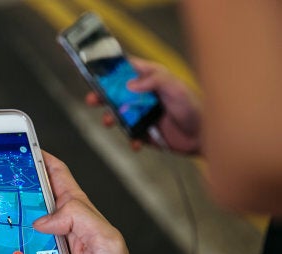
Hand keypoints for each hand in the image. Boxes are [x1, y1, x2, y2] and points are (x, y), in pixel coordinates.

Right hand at [0, 152, 154, 253]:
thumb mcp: (108, 242)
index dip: (38, 158)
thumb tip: (44, 217)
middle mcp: (57, 233)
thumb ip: (80, 218)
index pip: (55, 176)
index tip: (18, 147)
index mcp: (77, 216)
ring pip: (12, 242)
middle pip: (25, 206)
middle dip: (5, 197)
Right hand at [86, 57, 200, 154]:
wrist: (206, 138)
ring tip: (110, 122)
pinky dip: (130, 139)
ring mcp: (143, 114)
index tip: (97, 70)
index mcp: (152, 79)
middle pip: (117, 92)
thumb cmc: (195, 107)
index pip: (128, 68)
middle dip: (102, 95)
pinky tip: (136, 142)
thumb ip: (154, 80)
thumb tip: (129, 85)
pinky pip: (131, 135)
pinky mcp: (145, 133)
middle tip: (93, 99)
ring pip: (119, 114)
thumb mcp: (176, 88)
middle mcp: (145, 95)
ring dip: (111, 118)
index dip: (113, 68)